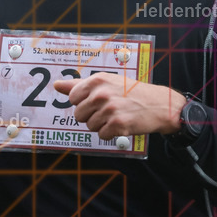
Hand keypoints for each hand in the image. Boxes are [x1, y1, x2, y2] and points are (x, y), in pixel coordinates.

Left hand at [52, 72, 185, 138]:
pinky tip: (122, 124)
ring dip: (102, 125)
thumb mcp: (107, 82)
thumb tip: (57, 85)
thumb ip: (79, 85)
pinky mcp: (117, 124)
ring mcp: (109, 109)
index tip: (98, 100)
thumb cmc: (132, 92)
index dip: (84, 102)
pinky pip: (102, 135)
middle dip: (92, 115)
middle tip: (109, 109)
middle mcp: (101, 93)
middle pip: (79, 115)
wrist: (160, 104)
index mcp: (97, 80)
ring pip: (90, 126)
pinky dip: (111, 133)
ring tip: (117, 116)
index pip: (73, 98)